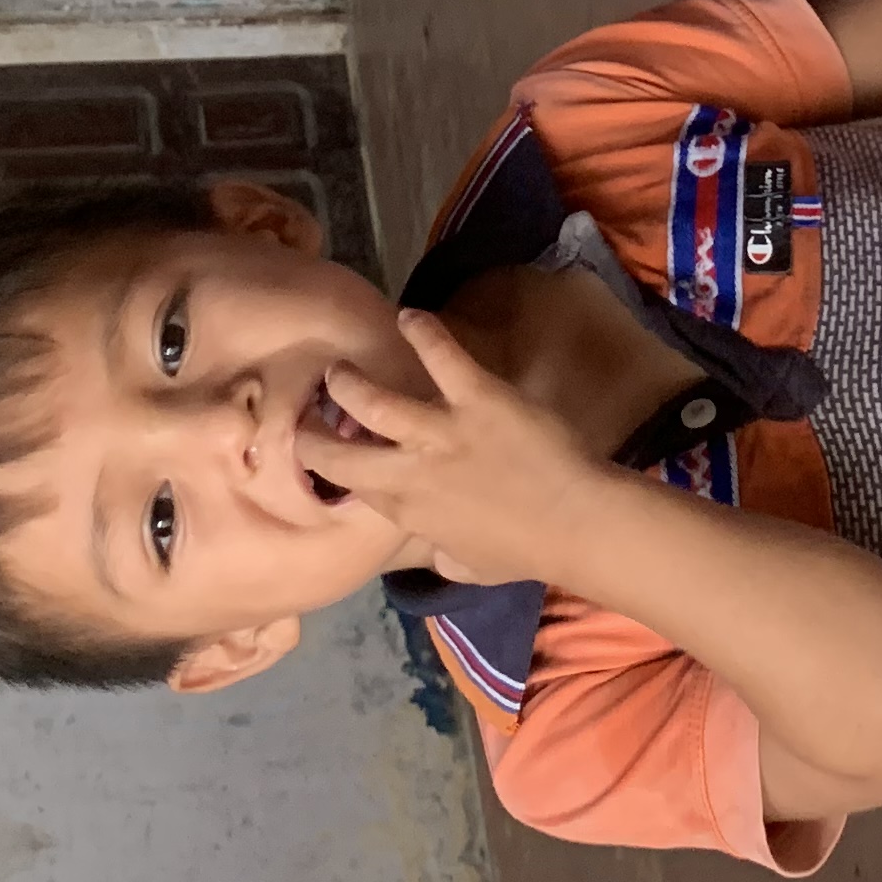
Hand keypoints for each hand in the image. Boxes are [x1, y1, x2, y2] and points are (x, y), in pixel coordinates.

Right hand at [296, 311, 608, 586]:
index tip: (320, 453)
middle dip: (313, 430)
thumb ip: (438, 555)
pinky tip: (408, 315)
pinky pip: (441, 355)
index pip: (350, 487)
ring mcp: (441, 430)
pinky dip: (423, 331)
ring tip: (337, 368)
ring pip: (372, 399)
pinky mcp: (476, 396)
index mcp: (406, 512)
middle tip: (306, 411)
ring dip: (348, 381)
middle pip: (338, 450)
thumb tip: (430, 549)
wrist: (575, 524)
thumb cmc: (525, 552)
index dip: (329, 469)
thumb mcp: (467, 566)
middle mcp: (410, 471)